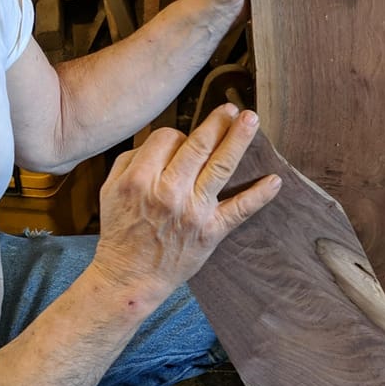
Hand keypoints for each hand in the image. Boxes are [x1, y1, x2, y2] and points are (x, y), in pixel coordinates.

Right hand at [89, 105, 279, 301]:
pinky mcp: (211, 232)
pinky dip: (259, 195)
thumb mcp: (110, 190)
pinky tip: (274, 181)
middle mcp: (168, 192)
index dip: (174, 136)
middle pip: (198, 145)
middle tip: (231, 108)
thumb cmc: (120, 231)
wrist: (129, 277)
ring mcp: (193, 212)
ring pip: (220, 166)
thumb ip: (132, 159)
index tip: (178, 143)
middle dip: (217, 122)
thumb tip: (161, 138)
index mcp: (140, 179)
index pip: (166, 138)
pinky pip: (239, 210)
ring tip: (251, 120)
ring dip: (238, 140)